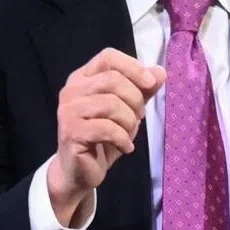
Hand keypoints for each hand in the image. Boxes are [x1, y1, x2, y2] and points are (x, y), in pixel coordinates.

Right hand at [47, 48, 164, 224]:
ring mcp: (68, 111)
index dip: (133, 67)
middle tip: (138, 118)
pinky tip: (125, 147)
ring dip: (129, 122)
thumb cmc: (103, 138)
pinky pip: (107, 129)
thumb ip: (142, 90)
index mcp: (83, 78)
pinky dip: (123, 139)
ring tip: (129, 134)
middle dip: (135, 100)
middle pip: (113, 80)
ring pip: (110, 104)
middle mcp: (71, 90)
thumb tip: (160, 72)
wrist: (80, 171)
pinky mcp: (71, 133)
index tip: (151, 84)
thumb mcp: (128, 110)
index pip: (108, 57)